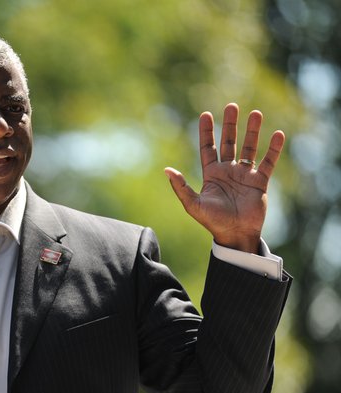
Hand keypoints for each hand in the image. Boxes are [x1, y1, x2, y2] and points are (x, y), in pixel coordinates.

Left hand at [164, 103, 285, 252]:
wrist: (235, 235)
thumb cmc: (213, 222)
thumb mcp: (193, 205)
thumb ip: (181, 187)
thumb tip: (167, 170)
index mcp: (211, 174)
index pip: (207, 147)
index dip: (206, 132)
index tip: (205, 114)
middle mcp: (227, 171)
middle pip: (228, 142)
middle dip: (230, 125)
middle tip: (232, 106)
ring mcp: (244, 175)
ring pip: (249, 148)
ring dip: (252, 131)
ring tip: (255, 113)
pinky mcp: (259, 182)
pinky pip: (267, 162)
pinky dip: (272, 149)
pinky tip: (276, 134)